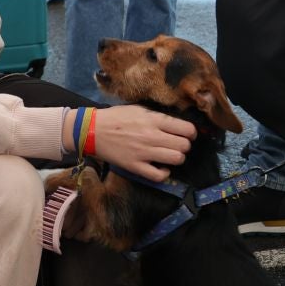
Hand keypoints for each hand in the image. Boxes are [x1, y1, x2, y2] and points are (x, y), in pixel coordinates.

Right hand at [63, 105, 194, 179]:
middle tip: (178, 145)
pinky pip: (159, 176)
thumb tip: (177, 123)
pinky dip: (164, 173)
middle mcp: (152, 136)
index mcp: (154, 119)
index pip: (186, 129)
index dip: (191, 133)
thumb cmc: (116, 117)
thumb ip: (158, 116)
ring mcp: (144, 153)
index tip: (188, 134)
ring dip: (177, 158)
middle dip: (185, 145)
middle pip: (184, 145)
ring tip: (170, 155)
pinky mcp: (135, 166)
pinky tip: (161, 168)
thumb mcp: (139, 109)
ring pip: (176, 159)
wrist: (93, 131)